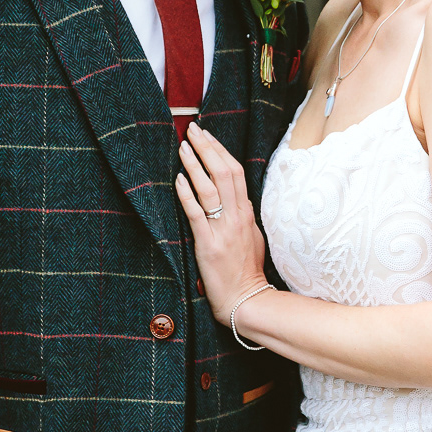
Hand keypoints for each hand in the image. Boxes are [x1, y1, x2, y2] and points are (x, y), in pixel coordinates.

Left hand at [176, 123, 267, 325]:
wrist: (246, 300)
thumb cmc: (247, 272)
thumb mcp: (253, 239)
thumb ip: (246, 217)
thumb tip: (240, 199)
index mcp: (247, 214)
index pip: (236, 173)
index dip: (221, 151)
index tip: (207, 136)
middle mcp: (237, 218)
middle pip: (224, 173)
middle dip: (208, 148)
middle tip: (194, 130)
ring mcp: (223, 230)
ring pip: (210, 188)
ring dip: (195, 165)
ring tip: (183, 148)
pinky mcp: (208, 245)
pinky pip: (197, 214)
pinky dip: (187, 194)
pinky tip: (178, 180)